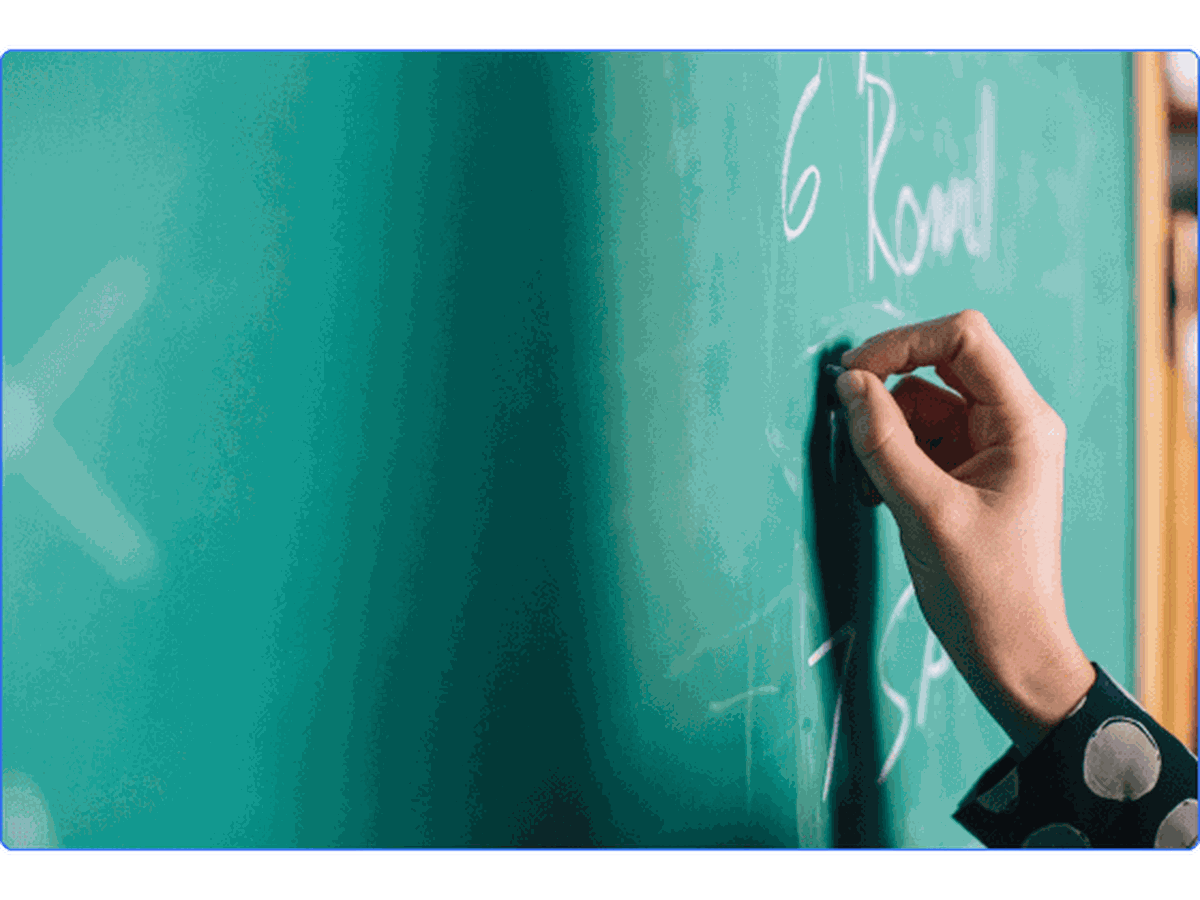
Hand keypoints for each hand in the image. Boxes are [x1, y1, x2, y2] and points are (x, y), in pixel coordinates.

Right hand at [836, 310, 1095, 756]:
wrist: (1011, 654)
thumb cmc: (985, 591)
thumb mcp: (924, 510)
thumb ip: (883, 442)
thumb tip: (848, 385)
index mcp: (1022, 422)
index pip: (963, 338)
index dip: (902, 343)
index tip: (852, 374)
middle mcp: (1009, 424)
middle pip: (936, 367)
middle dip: (885, 394)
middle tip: (848, 427)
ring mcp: (986, 449)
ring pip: (918, 406)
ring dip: (882, 435)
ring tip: (870, 487)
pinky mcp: (964, 474)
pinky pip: (916, 441)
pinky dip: (887, 459)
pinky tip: (878, 498)